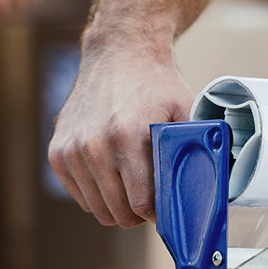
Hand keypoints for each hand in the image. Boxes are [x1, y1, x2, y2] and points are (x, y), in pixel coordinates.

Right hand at [48, 42, 194, 226]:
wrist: (118, 55)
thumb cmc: (155, 86)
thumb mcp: (184, 111)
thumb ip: (194, 149)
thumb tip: (210, 185)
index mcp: (126, 136)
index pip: (140, 204)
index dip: (157, 213)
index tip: (166, 208)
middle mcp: (93, 145)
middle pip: (118, 213)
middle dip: (139, 213)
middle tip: (151, 198)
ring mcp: (71, 150)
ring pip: (98, 209)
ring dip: (117, 205)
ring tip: (132, 184)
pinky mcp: (57, 154)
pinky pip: (80, 197)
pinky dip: (97, 194)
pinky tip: (111, 174)